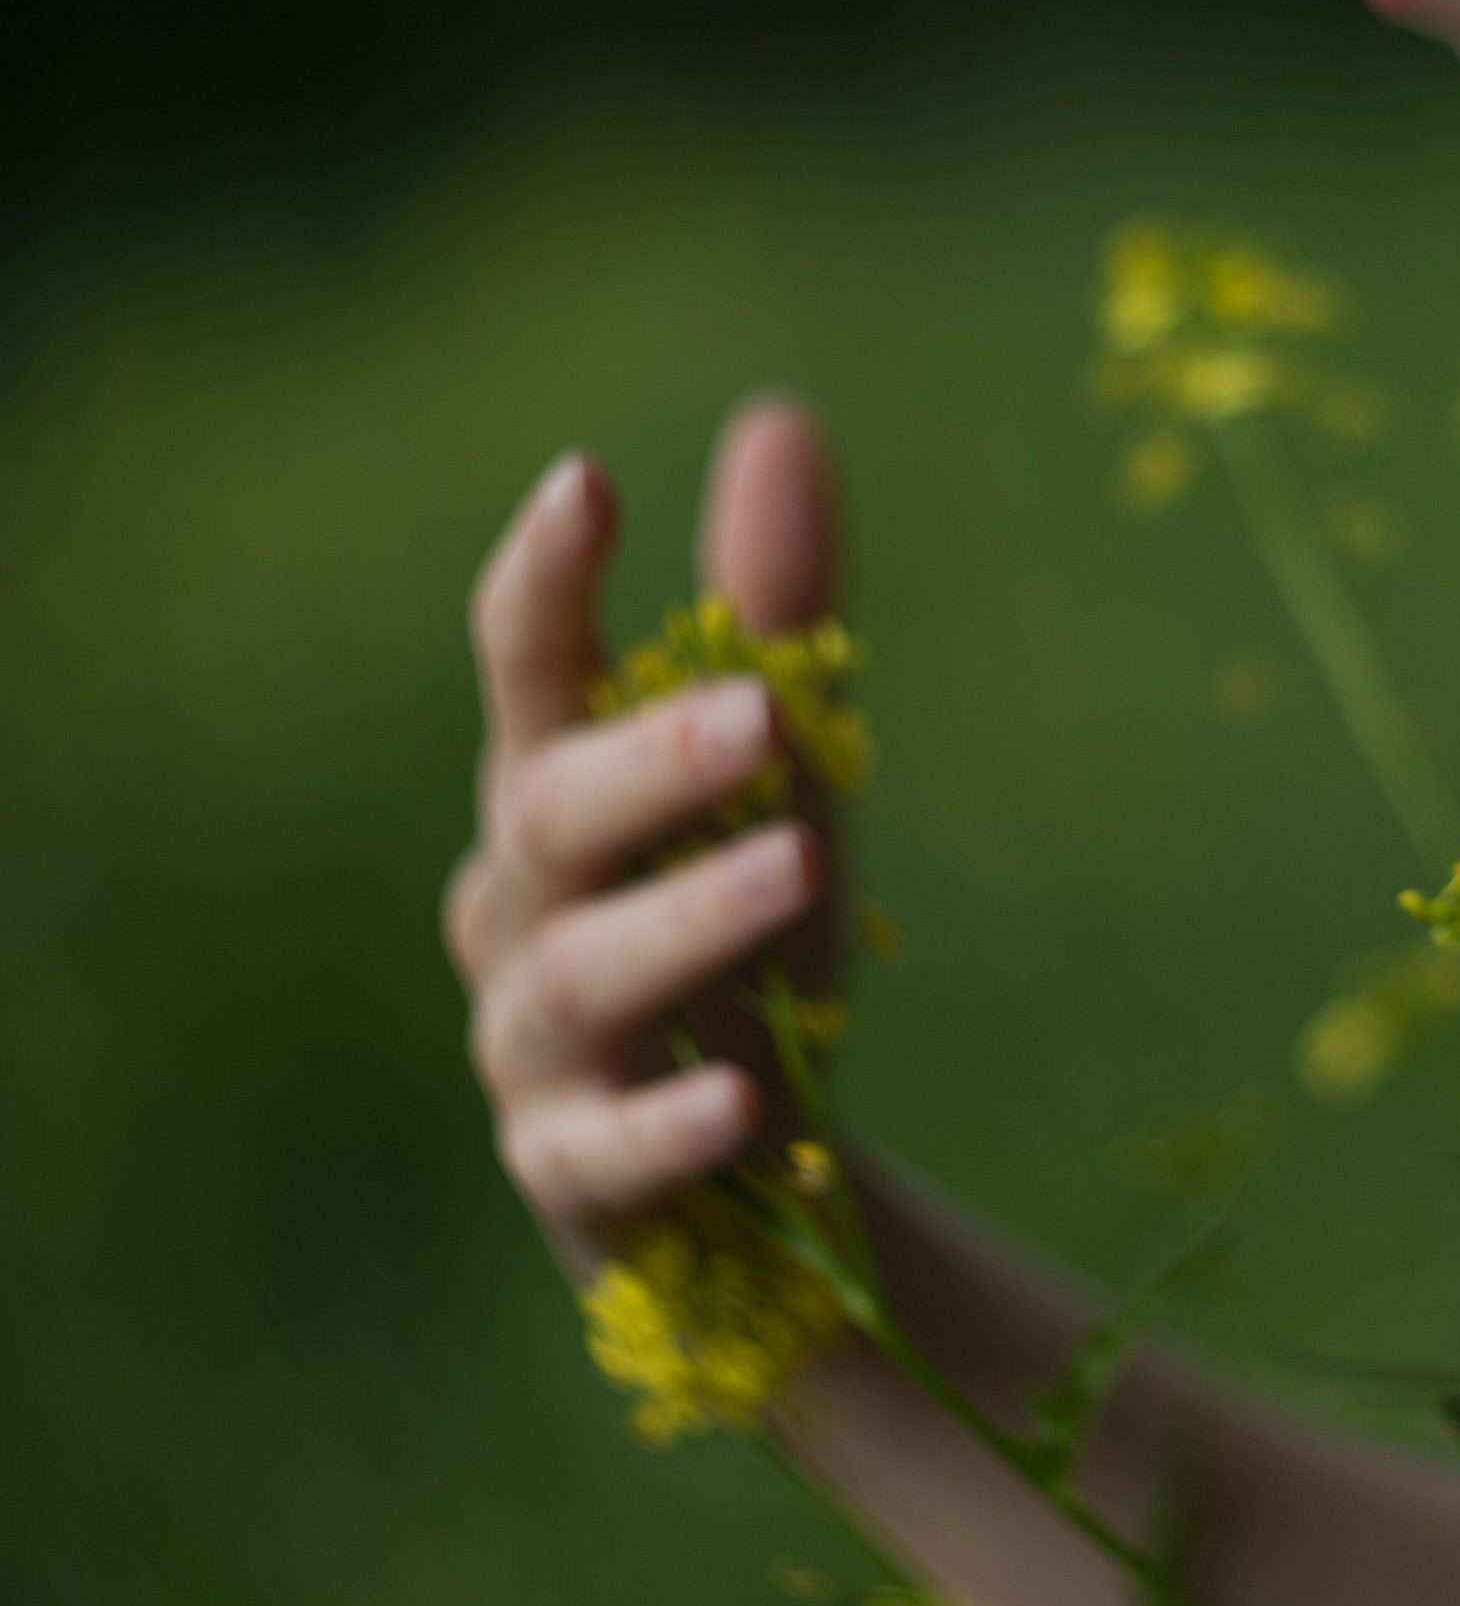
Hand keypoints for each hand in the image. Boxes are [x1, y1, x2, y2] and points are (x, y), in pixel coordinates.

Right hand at [444, 398, 842, 1265]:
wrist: (749, 1187)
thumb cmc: (739, 945)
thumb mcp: (778, 779)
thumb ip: (771, 613)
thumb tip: (779, 418)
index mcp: (554, 788)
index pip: (524, 668)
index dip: (545, 577)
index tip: (587, 481)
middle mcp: (517, 906)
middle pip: (551, 816)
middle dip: (646, 760)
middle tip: (759, 710)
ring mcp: (529, 1046)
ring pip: (577, 974)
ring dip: (683, 920)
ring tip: (797, 872)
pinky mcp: (569, 1175)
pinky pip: (602, 1151)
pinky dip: (667, 1125)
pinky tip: (746, 1105)